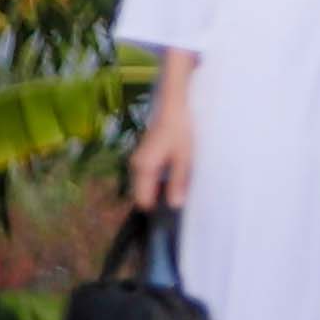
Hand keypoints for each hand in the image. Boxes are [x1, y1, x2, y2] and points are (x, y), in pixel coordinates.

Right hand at [131, 52, 199, 215]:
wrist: (174, 104)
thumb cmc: (181, 129)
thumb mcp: (184, 157)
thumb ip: (178, 182)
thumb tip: (174, 206)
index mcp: (143, 168)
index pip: (142, 201)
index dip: (156, 209)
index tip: (173, 214)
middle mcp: (135, 166)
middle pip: (141, 194)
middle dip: (157, 200)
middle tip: (179, 201)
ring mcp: (138, 160)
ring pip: (144, 185)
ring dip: (158, 190)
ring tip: (178, 190)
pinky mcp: (144, 154)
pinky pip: (147, 175)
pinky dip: (158, 180)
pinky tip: (174, 176)